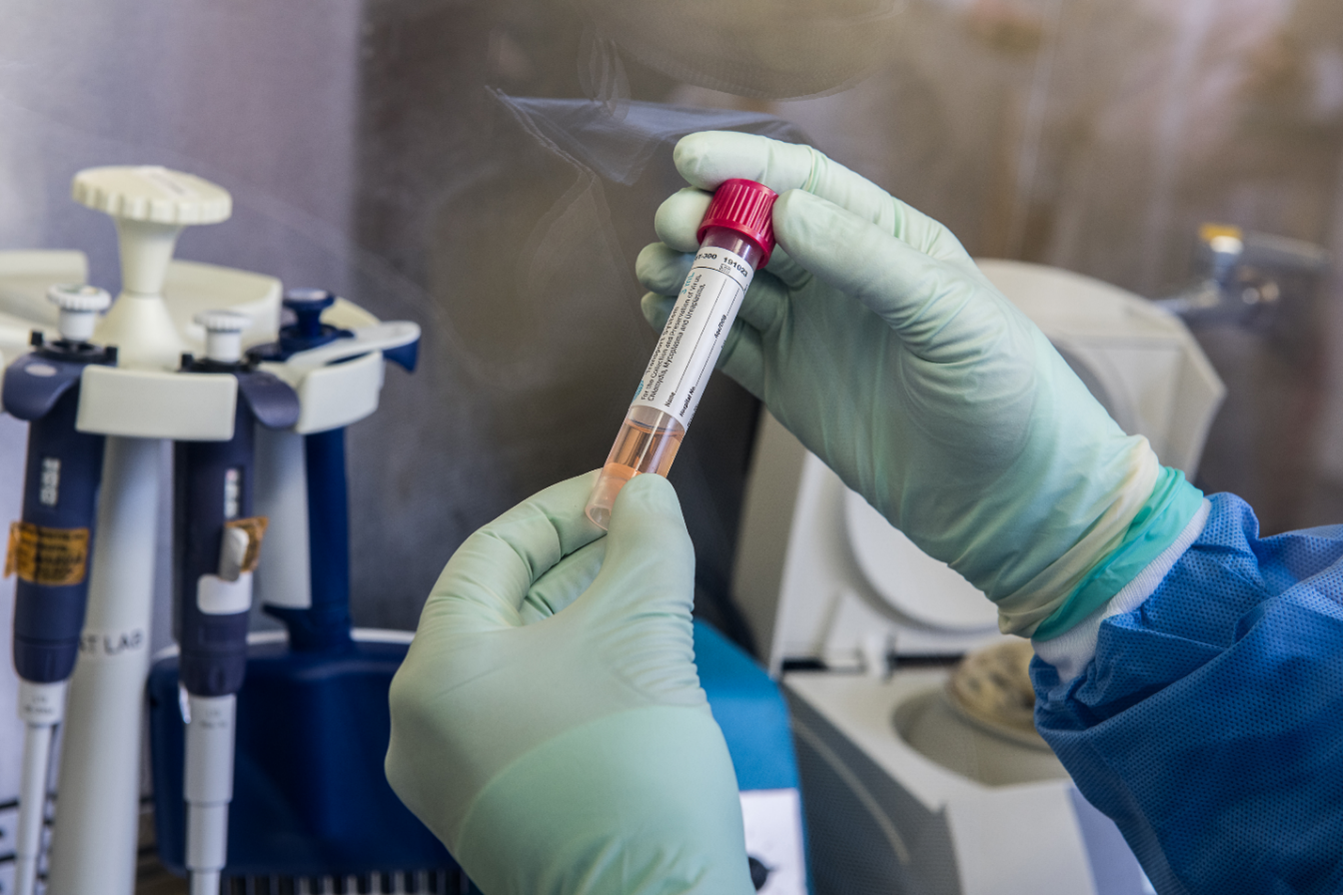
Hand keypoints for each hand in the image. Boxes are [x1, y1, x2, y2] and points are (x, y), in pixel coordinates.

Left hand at [386, 472, 753, 894]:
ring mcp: (459, 775)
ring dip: (587, 615)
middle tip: (638, 532)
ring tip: (648, 589)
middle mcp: (429, 728)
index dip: (562, 509)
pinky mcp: (499, 806)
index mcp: (437, 676)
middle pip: (505, 606)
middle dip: (580, 563)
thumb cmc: (629, 792)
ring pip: (523, 661)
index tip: (615, 487)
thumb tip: (646, 498)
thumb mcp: (644, 630)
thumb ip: (645, 542)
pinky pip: (531, 712)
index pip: (491, 552)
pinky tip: (634, 660)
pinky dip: (580, 673)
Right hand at [638, 132, 1201, 637]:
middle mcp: (840, 276)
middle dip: (704, 220)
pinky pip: (725, 346)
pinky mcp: (786, 385)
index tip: (691, 159)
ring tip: (655, 272)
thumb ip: (868, 260)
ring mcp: (809, 331)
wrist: (1004, 495)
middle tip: (674, 228)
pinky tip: (663, 317)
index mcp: (886, 238)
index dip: (745, 165)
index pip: (805, 182)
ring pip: (730, 285)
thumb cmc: (1003, 391)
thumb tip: (787, 211)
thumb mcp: (947, 313)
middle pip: (753, 230)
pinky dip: (689, 330)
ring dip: (687, 273)